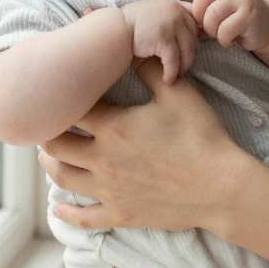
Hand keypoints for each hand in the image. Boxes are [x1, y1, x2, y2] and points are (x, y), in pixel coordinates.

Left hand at [38, 59, 246, 230]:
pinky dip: (67, 214)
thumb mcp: (177, 94)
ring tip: (47, 156)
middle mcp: (103, 158)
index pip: (72, 109)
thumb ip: (150, 70)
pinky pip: (85, 218)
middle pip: (57, 144)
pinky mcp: (121, 213)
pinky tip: (57, 209)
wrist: (221, 186)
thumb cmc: (201, 137)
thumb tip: (134, 49)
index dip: (63, 99)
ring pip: (63, 177)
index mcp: (113, 126)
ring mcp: (109, 189)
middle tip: (47, 125)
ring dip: (50, 165)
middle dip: (48, 132)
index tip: (59, 93)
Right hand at [121, 0, 198, 83]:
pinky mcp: (164, 39)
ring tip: (176, 74)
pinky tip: (168, 80)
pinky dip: (172, 72)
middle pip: (193, 38)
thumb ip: (169, 16)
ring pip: (187, 50)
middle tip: (182, 66)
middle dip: (189, 54)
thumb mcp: (154, 11)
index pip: (194, 22)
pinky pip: (174, 60)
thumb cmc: (131, 23)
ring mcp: (171, 25)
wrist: (115, 29)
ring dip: (183, 66)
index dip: (196, 37)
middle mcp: (175, 12)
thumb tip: (189, 30)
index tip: (192, 48)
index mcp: (174, 5)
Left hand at [190, 0, 268, 50]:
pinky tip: (229, 41)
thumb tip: (186, 18)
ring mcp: (245, 3)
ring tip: (220, 36)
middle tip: (211, 32)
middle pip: (208, 9)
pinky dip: (223, 40)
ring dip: (214, 33)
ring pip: (215, 18)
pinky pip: (227, 30)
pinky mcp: (251, 18)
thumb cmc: (239, 18)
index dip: (197, 10)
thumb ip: (208, 8)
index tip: (201, 22)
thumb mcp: (224, 7)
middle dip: (205, 25)